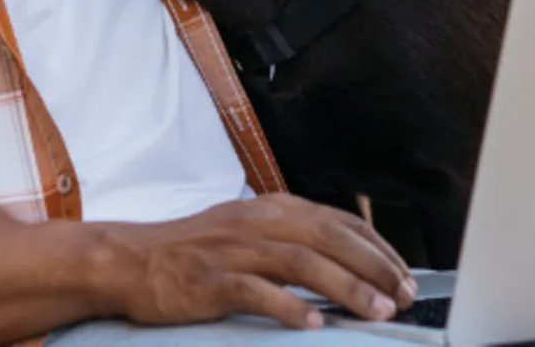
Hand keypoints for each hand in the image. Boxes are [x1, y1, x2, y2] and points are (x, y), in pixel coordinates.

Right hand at [90, 193, 415, 330]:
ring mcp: (234, 250)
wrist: (129, 260)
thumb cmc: (192, 254)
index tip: (406, 276)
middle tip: (404, 296)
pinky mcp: (210, 280)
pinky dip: (289, 307)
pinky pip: (256, 292)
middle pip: (330, 238)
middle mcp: (258, 222)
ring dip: (346, 288)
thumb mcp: (248, 233)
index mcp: (272, 209)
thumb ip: (292, 242)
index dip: (379, 249)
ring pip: (303, 262)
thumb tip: (348, 266)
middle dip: (375, 267)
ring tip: (376, 311)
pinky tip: (313, 325)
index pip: (340, 221)